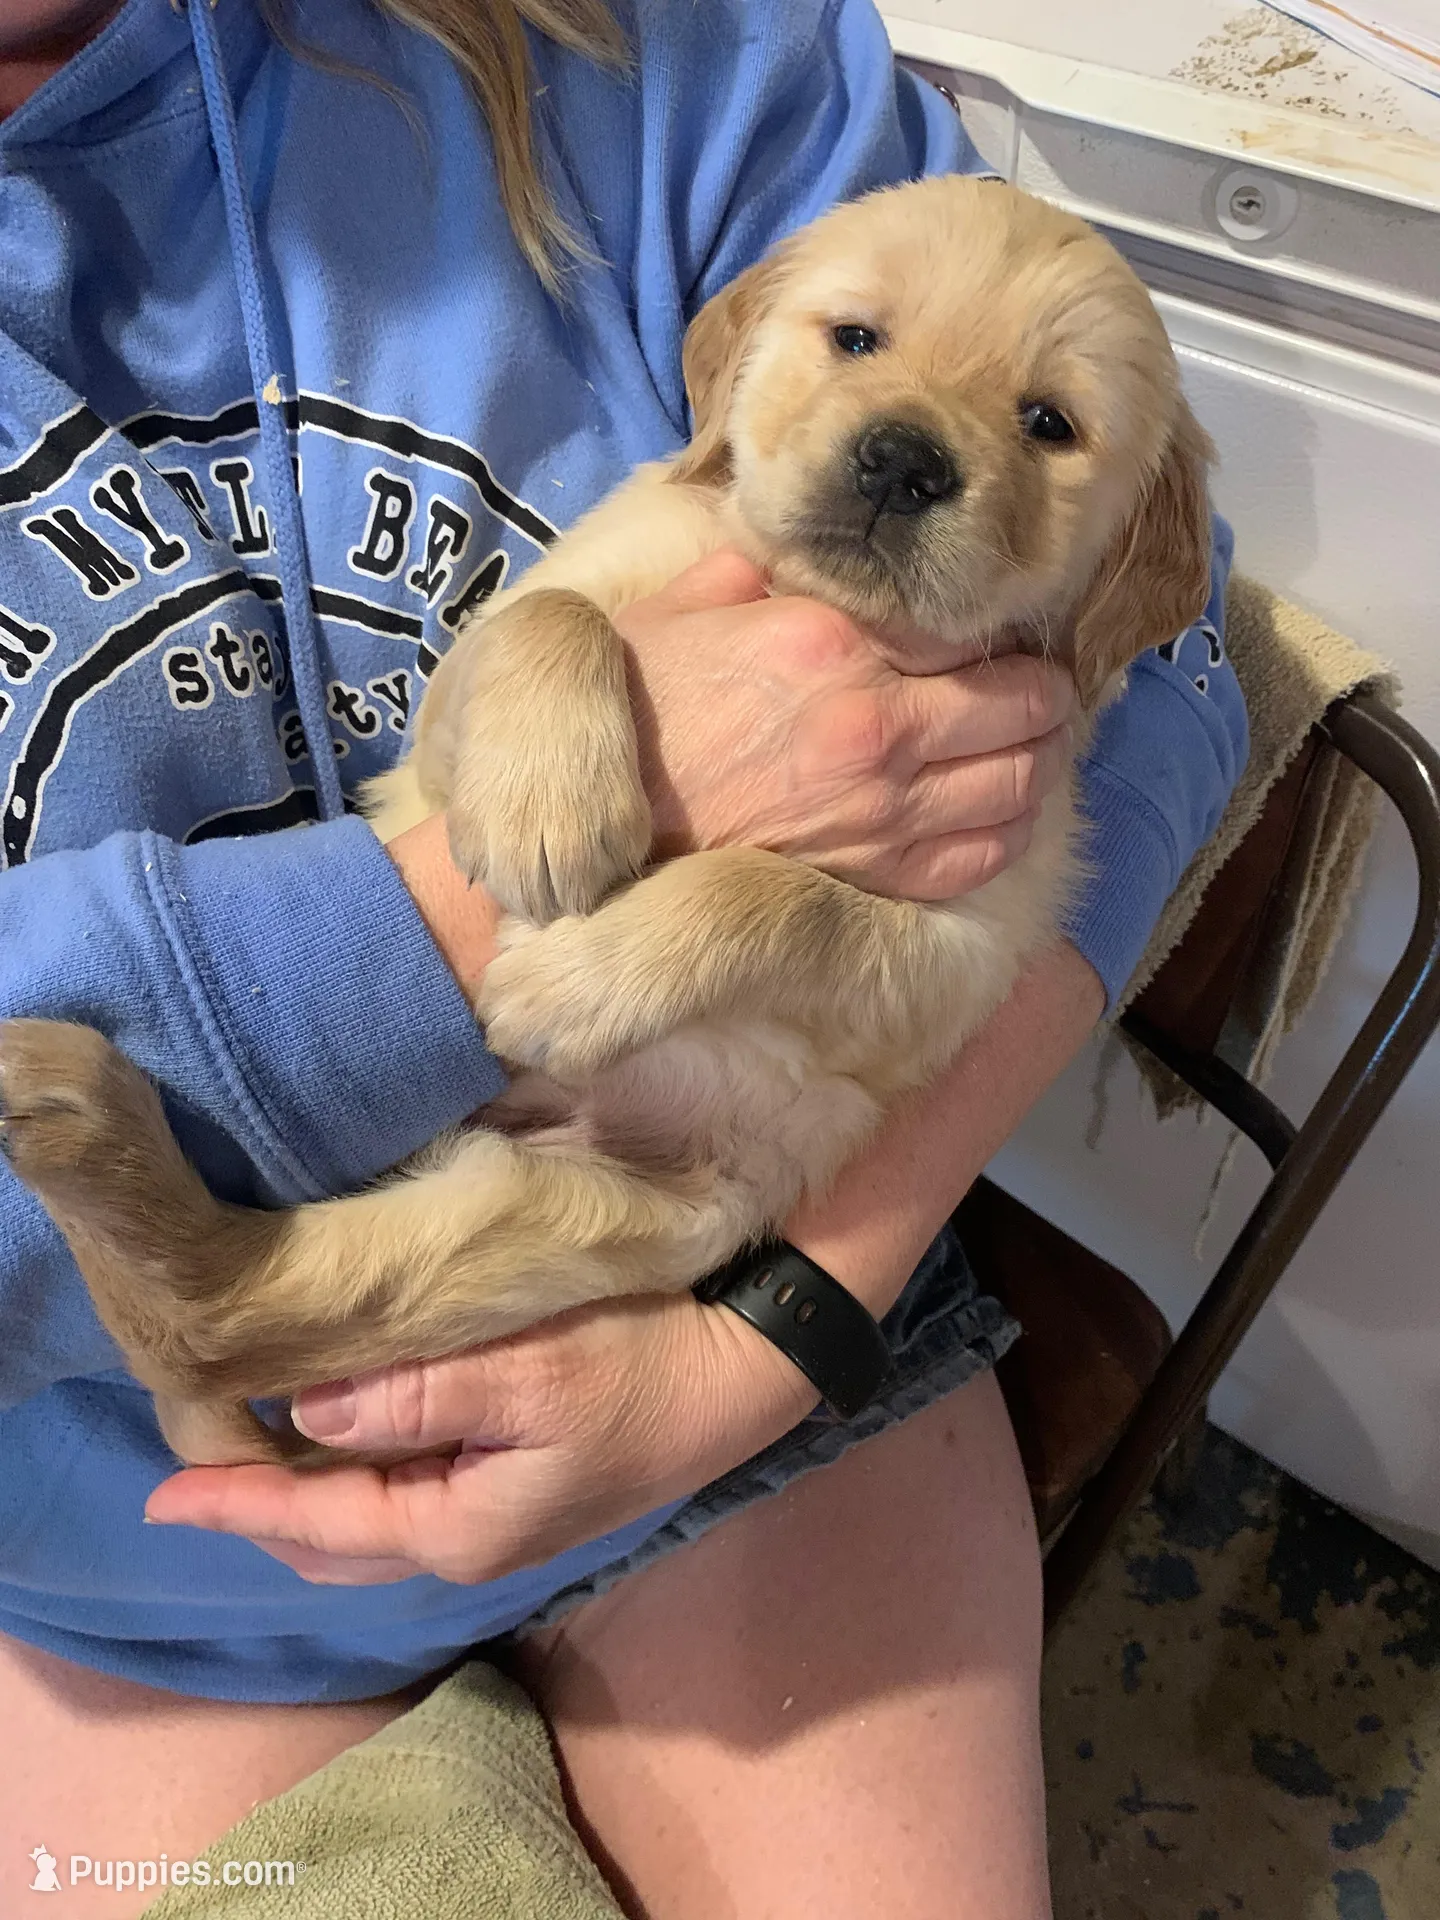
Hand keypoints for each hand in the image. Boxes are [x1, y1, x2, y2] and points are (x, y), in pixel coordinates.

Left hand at [143, 1293, 817, 1585]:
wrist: (746, 1371)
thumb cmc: (639, 1365)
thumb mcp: (528, 1373)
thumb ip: (415, 1396)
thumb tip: (313, 1412)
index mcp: (460, 1527)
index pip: (321, 1521)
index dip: (238, 1504)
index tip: (164, 1497)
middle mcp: (471, 1540)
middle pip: (337, 1543)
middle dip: (262, 1513)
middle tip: (193, 1477)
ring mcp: (502, 1517)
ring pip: (373, 1526)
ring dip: (308, 1501)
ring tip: (252, 1457)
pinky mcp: (523, 1484)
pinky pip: (408, 1499)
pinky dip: (358, 1479)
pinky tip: (347, 1435)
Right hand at [619, 550, 1073, 900]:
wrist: (599, 839)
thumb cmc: (631, 722)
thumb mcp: (674, 613)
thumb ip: (750, 571)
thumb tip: (793, 546)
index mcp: (829, 642)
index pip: (962, 622)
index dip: (993, 625)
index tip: (997, 630)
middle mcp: (874, 724)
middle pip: (1019, 704)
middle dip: (1043, 692)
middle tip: (1043, 687)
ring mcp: (884, 811)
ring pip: (1021, 783)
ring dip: (1043, 760)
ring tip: (1041, 745)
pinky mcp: (878, 875)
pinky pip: (985, 854)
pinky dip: (1011, 828)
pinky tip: (1005, 809)